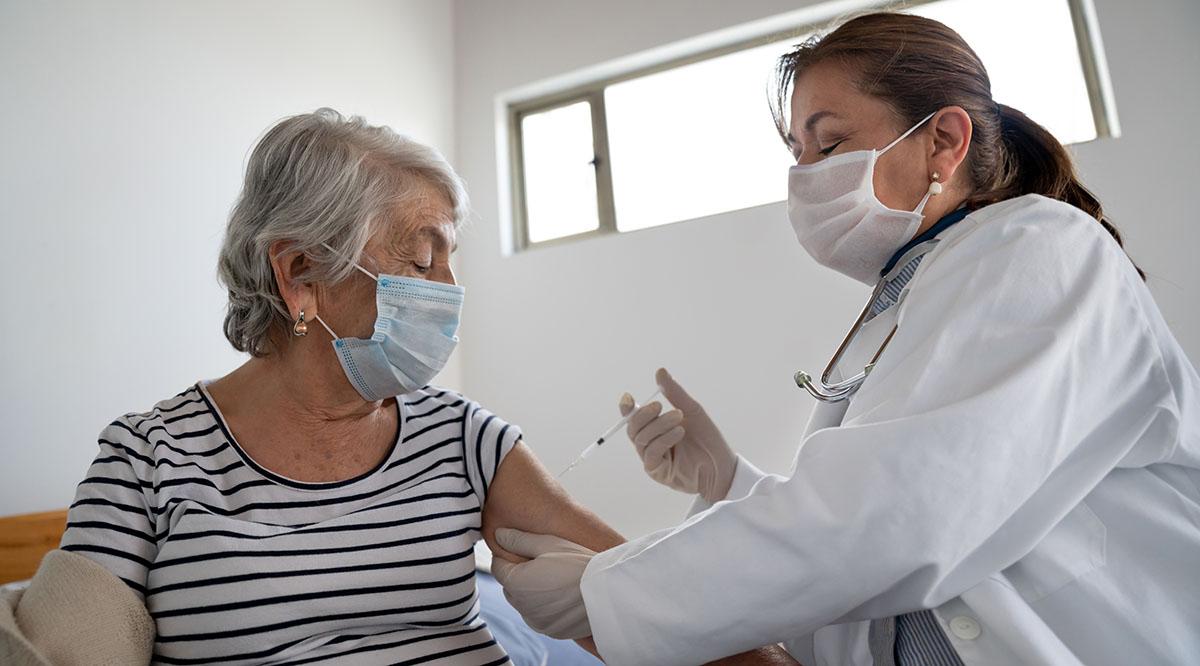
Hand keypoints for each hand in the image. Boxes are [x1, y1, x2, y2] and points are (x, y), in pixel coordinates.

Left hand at [489, 528, 594, 639]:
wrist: (607, 592)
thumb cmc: (578, 563)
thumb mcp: (547, 543)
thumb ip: (519, 539)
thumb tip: (499, 535)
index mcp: (516, 583)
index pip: (498, 566)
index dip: (509, 554)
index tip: (525, 548)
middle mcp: (521, 606)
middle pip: (510, 585)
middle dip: (520, 573)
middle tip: (544, 562)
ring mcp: (536, 621)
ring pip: (524, 602)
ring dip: (532, 592)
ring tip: (556, 578)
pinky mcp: (551, 631)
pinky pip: (539, 616)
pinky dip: (545, 607)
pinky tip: (562, 594)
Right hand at [620, 368, 736, 502]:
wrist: (723, 464)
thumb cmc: (707, 439)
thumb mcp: (691, 411)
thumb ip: (674, 394)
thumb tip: (660, 372)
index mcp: (654, 429)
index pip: (633, 418)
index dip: (627, 409)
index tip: (629, 398)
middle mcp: (650, 444)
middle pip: (633, 428)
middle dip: (643, 415)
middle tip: (659, 406)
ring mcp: (652, 459)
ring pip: (641, 439)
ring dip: (659, 426)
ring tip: (679, 419)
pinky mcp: (658, 472)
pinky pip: (651, 454)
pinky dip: (663, 440)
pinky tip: (679, 432)